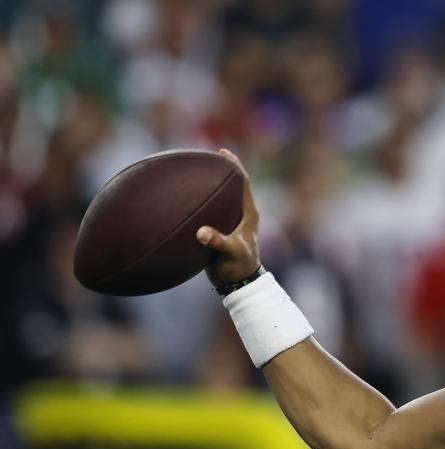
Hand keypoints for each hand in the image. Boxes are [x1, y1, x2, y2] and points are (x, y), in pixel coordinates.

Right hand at [196, 148, 260, 287]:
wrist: (237, 282)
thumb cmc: (239, 266)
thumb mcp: (230, 253)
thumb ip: (217, 242)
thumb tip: (201, 233)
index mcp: (248, 214)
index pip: (243, 183)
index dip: (234, 166)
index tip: (223, 152)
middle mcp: (239, 214)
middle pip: (230, 186)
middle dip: (218, 171)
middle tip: (202, 157)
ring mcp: (229, 222)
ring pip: (218, 199)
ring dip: (207, 187)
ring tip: (189, 173)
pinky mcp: (218, 231)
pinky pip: (207, 212)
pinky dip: (196, 204)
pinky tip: (179, 200)